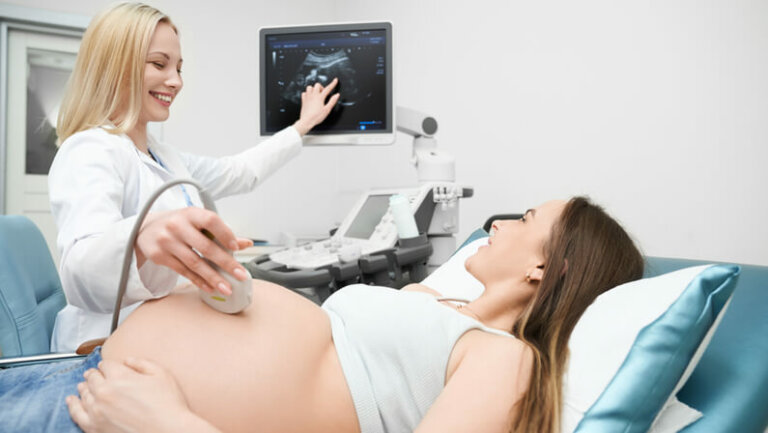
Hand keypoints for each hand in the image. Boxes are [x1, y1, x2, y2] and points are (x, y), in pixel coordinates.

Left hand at [67, 358, 217, 432]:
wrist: (168, 431)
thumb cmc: (168, 404)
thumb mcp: (162, 374)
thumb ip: (142, 363)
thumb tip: (128, 360)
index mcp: (120, 376)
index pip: (106, 365)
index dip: (108, 365)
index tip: (109, 367)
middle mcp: (104, 392)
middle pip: (92, 378)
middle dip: (94, 374)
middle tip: (94, 374)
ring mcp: (97, 411)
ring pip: (84, 393)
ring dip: (84, 387)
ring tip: (83, 385)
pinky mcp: (94, 427)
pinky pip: (77, 413)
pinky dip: (72, 405)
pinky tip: (71, 400)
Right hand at [135, 207, 252, 294]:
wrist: (146, 229)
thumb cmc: (179, 224)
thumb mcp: (197, 222)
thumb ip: (221, 232)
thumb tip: (247, 243)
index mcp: (191, 213)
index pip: (210, 221)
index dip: (224, 234)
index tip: (235, 247)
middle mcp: (177, 225)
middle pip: (205, 247)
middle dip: (226, 263)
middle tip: (240, 275)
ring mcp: (166, 241)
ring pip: (194, 263)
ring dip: (213, 278)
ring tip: (227, 288)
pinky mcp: (159, 256)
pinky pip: (183, 271)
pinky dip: (198, 281)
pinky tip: (210, 287)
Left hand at [292, 77, 340, 135]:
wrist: (306, 121)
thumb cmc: (316, 117)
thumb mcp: (327, 110)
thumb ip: (332, 101)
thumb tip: (337, 95)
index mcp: (320, 97)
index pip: (328, 88)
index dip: (333, 84)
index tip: (335, 80)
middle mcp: (313, 95)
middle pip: (317, 85)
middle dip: (321, 87)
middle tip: (323, 94)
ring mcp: (307, 97)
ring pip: (309, 87)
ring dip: (313, 89)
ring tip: (316, 95)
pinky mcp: (303, 100)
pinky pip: (304, 93)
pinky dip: (307, 93)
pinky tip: (310, 98)